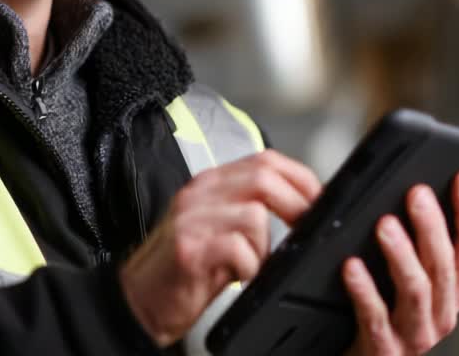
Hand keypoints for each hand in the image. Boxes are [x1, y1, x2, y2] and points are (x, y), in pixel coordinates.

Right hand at [118, 150, 321, 346]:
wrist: (139, 299)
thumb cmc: (184, 268)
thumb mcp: (219, 228)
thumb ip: (250, 210)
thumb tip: (302, 208)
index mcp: (210, 183)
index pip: (265, 159)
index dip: (301, 178)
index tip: (319, 201)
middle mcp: (199, 192)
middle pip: (264, 177)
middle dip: (297, 205)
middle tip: (305, 231)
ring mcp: (191, 218)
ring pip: (254, 214)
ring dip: (265, 247)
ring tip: (252, 265)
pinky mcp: (188, 248)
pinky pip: (237, 248)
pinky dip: (249, 267)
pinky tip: (238, 276)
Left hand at [343, 171, 458, 354]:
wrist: (359, 355)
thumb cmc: (382, 308)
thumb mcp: (405, 276)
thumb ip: (416, 243)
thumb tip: (412, 190)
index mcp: (453, 289)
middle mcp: (442, 312)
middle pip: (444, 264)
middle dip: (432, 226)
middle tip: (416, 193)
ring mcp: (416, 334)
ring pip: (416, 290)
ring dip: (402, 254)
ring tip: (384, 225)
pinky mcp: (384, 349)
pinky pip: (375, 317)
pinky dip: (364, 289)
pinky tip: (350, 266)